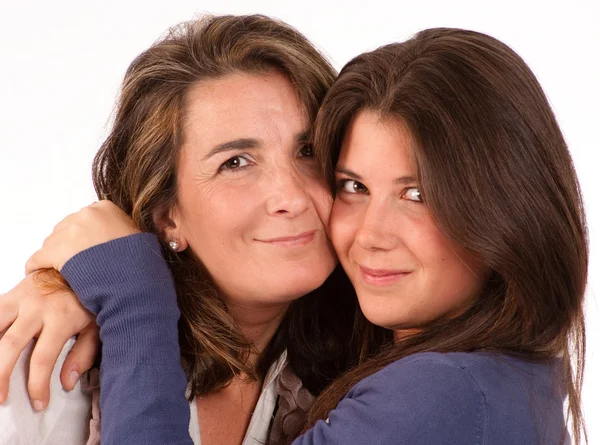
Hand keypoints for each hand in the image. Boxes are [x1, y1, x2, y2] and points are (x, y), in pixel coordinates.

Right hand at [0, 269, 98, 409]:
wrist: (82, 262)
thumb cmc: (88, 297)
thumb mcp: (96, 325)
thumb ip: (83, 353)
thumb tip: (67, 382)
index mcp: (60, 319)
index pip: (42, 359)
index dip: (37, 386)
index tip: (39, 403)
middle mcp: (37, 309)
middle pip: (9, 346)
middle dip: (0, 377)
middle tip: (2, 398)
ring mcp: (21, 299)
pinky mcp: (11, 293)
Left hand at [26, 200, 140, 273]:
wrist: (133, 278)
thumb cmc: (139, 260)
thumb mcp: (138, 235)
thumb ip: (122, 228)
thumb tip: (122, 233)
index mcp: (105, 208)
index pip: (86, 218)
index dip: (85, 235)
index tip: (87, 247)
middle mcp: (85, 215)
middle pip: (67, 228)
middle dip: (69, 244)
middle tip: (75, 261)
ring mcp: (69, 232)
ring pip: (52, 242)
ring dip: (55, 255)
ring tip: (62, 270)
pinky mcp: (55, 251)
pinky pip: (38, 258)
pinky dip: (38, 266)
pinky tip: (39, 272)